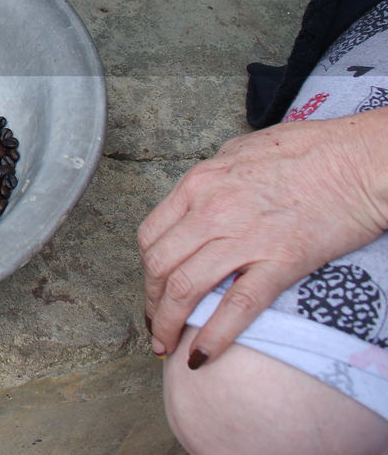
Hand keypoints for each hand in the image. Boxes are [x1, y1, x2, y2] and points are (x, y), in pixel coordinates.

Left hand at [139, 108, 387, 368]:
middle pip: (159, 265)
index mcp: (199, 184)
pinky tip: (202, 355)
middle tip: (155, 321)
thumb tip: (199, 197)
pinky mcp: (280, 261)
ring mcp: (244, 237)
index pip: (151, 235)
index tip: (151, 286)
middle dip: (151, 301)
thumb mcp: (241, 152)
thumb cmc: (310, 150)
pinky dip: (213, 335)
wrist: (359, 161)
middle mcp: (211, 210)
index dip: (145, 269)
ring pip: (185, 287)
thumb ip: (213, 179)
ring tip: (166, 344)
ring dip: (168, 322)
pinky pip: (236, 305)